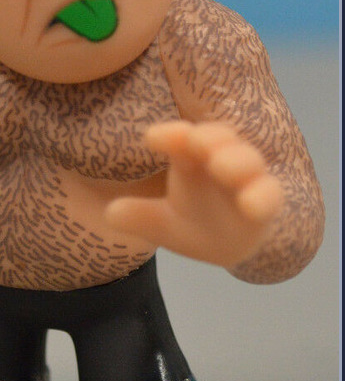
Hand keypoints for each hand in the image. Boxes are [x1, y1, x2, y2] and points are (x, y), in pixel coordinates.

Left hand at [106, 121, 283, 268]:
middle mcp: (220, 159)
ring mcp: (246, 178)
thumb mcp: (163, 224)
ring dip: (236, 160)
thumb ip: (140, 217)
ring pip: (247, 160)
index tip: (152, 139)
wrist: (231, 244)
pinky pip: (269, 194)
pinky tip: (251, 206)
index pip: (180, 138)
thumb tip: (110, 214)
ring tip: (222, 167)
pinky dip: (262, 197)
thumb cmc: (194, 221)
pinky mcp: (267, 200)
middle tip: (196, 142)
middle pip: (218, 138)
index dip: (170, 136)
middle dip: (208, 138)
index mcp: (190, 158)